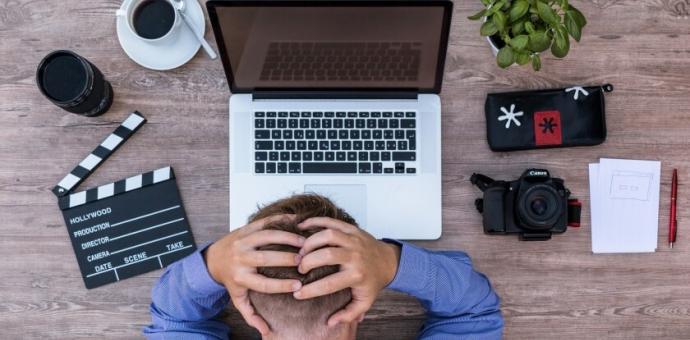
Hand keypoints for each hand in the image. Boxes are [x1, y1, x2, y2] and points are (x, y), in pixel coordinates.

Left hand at [203, 215, 304, 335]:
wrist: (213, 258)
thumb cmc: (231, 280)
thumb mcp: (238, 298)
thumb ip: (250, 314)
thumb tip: (264, 330)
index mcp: (240, 278)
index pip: (264, 284)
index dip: (282, 285)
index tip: (299, 285)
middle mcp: (240, 259)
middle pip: (265, 259)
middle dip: (286, 259)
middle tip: (304, 261)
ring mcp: (242, 242)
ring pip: (266, 237)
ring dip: (286, 238)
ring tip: (303, 242)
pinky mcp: (245, 229)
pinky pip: (264, 222)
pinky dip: (280, 220)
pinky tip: (295, 221)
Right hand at [293, 217, 400, 326]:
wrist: (389, 262)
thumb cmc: (373, 282)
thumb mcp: (364, 301)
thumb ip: (348, 314)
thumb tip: (330, 323)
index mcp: (356, 276)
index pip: (328, 284)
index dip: (310, 290)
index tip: (297, 294)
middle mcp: (355, 256)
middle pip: (326, 255)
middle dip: (308, 262)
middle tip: (299, 268)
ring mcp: (353, 240)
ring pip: (327, 235)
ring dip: (310, 242)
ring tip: (301, 251)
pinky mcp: (351, 229)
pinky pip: (331, 222)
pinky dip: (314, 222)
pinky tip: (302, 226)